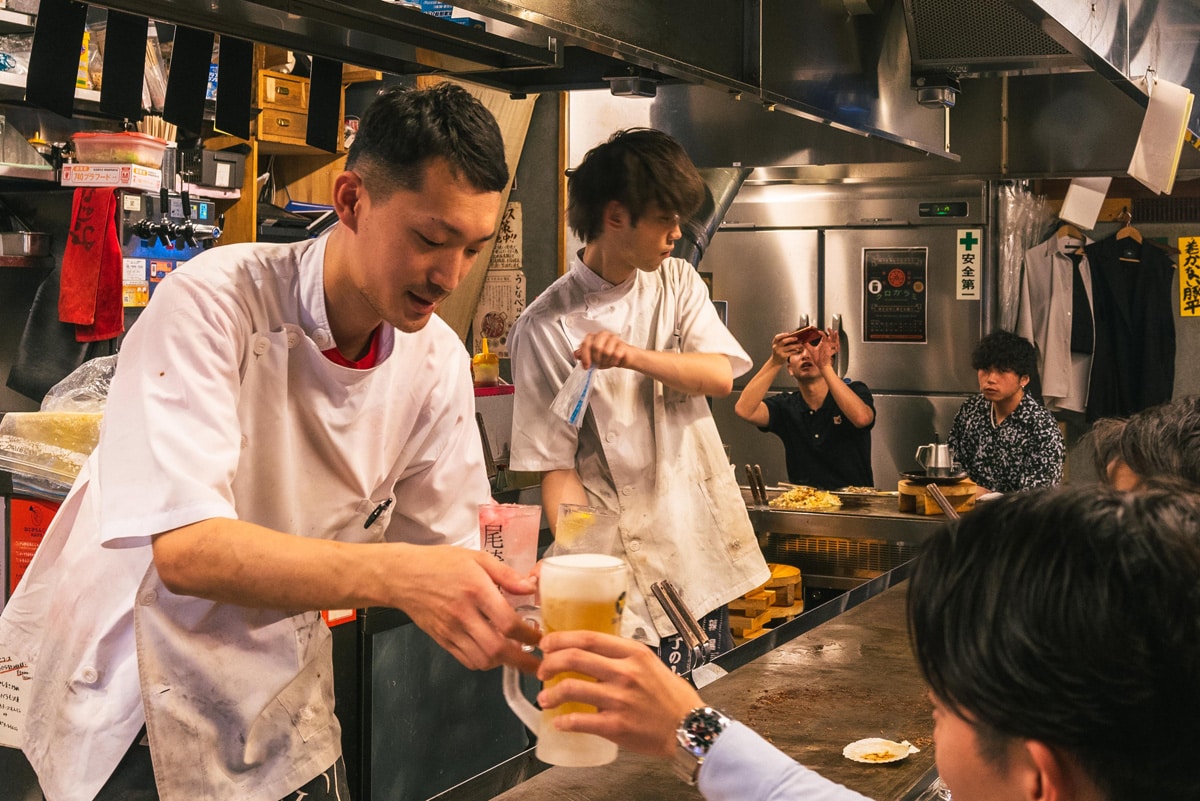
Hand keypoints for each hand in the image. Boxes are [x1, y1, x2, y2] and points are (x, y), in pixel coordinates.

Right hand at [390, 545, 540, 672]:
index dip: (528, 635)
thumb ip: (506, 574)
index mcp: (476, 590)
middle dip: (521, 661)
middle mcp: (463, 614)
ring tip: (515, 655)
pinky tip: (492, 653)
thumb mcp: (477, 558)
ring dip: (502, 662)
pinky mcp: (442, 640)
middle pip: (496, 649)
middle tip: (537, 664)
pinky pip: (467, 660)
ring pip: (482, 660)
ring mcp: (451, 630)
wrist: (403, 576)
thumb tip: (531, 587)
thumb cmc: (441, 563)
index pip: (507, 622)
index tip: (540, 638)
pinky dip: (484, 662)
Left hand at [536, 630, 703, 757]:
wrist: (689, 728)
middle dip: (549, 663)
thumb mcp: (651, 663)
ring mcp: (619, 700)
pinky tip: (559, 722)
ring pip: (571, 689)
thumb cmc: (672, 697)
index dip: (561, 639)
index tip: (547, 643)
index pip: (588, 638)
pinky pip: (579, 721)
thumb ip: (623, 656)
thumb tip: (593, 653)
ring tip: (545, 699)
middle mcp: (625, 673)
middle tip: (542, 671)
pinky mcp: (616, 726)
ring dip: (550, 694)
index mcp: (633, 653)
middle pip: (574, 658)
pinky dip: (563, 721)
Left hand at [573, 331, 636, 370]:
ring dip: (606, 361)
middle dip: (597, 359)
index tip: (586, 366)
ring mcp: (613, 338)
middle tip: (599, 363)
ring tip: (607, 362)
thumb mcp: (593, 358)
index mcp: (594, 336)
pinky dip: (614, 361)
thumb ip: (584, 355)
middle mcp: (603, 335)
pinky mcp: (622, 344)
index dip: (585, 355)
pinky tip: (614, 361)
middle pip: (596, 347)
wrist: (624, 358)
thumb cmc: (608, 356)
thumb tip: (576, 354)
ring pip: (606, 352)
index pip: (586, 343)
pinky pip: (616, 355)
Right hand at [769, 330, 804, 364]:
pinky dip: (795, 351)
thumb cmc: (779, 352)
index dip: (783, 335)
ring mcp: (779, 352)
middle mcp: (776, 347)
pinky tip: (798, 350)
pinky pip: (791, 352)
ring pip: (789, 347)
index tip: (788, 334)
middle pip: (784, 341)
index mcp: (774, 343)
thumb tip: (793, 337)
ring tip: (800, 344)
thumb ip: (782, 342)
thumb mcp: (778, 346)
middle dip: (791, 339)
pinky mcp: (783, 356)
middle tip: (796, 338)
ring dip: (796, 345)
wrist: (775, 362)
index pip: (777, 337)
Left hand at [802, 328, 836, 370]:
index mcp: (823, 344)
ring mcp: (830, 349)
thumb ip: (807, 345)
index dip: (822, 333)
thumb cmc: (817, 358)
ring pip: (835, 341)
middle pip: (831, 337)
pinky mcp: (830, 353)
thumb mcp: (811, 350)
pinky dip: (838, 347)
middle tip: (829, 328)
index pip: (824, 336)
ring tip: (835, 332)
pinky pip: (836, 349)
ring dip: (835, 337)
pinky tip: (837, 344)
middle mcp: (827, 345)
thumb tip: (801, 341)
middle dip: (831, 333)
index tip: (818, 331)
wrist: (820, 365)